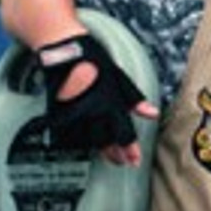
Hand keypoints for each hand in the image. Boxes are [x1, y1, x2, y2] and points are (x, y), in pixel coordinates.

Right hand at [38, 33, 157, 164]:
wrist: (63, 49)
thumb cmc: (94, 60)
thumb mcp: (119, 77)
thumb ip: (135, 99)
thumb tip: (151, 113)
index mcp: (109, 101)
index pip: (123, 132)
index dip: (129, 149)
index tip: (134, 161)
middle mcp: (91, 110)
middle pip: (104, 141)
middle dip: (115, 154)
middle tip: (122, 162)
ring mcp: (73, 113)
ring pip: (87, 140)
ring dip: (98, 150)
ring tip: (108, 155)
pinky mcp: (58, 113)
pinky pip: (69, 133)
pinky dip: (78, 140)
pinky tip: (86, 143)